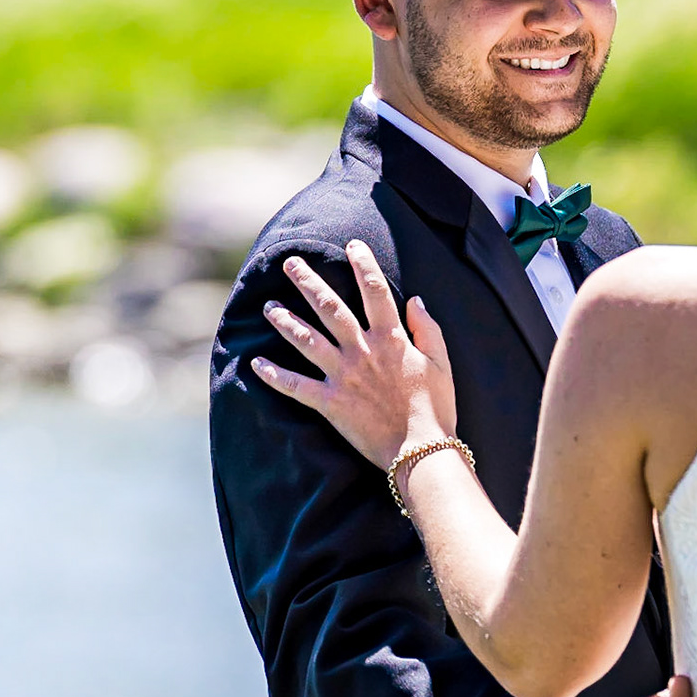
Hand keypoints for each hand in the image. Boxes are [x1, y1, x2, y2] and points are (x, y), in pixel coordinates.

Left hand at [251, 242, 456, 469]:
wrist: (421, 451)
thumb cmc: (435, 408)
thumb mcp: (441, 364)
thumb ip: (428, 329)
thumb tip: (415, 300)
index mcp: (392, 339)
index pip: (375, 292)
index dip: (363, 264)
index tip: (351, 245)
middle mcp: (363, 351)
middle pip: (330, 308)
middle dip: (308, 282)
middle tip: (290, 264)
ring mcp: (344, 376)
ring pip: (307, 340)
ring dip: (285, 321)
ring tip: (268, 306)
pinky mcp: (330, 403)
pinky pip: (296, 386)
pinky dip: (274, 376)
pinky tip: (255, 363)